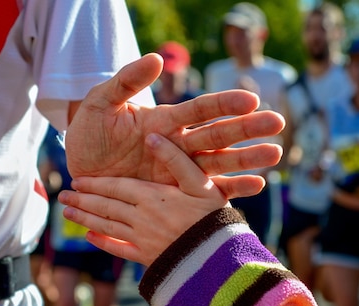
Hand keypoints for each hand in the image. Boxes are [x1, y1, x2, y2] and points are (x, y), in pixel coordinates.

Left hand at [58, 133, 230, 265]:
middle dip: (82, 201)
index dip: (95, 184)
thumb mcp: (200, 182)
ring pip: (106, 227)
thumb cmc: (213, 216)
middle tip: (62, 197)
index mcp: (152, 196)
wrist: (218, 258)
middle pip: (105, 207)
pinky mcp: (147, 258)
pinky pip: (119, 249)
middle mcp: (140, 218)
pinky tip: (89, 238)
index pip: (116, 187)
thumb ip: (175, 159)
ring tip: (67, 214)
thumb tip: (151, 135)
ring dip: (85, 219)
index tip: (76, 181)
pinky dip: (103, 243)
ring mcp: (141, 240)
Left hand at [65, 53, 283, 198]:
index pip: (200, 109)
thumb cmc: (90, 134)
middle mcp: (178, 144)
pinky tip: (256, 186)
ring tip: (276, 154)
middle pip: (218, 135)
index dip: (224, 104)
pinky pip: (205, 193)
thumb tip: (157, 59)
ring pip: (219, 163)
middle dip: (248, 129)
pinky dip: (231, 189)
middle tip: (277, 122)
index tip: (250, 100)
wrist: (80, 170)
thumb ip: (126, 81)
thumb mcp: (101, 104)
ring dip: (247, 159)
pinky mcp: (174, 193)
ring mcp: (178, 170)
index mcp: (165, 121)